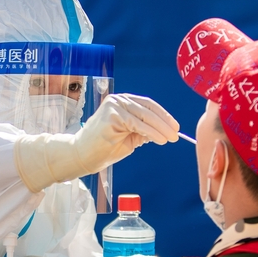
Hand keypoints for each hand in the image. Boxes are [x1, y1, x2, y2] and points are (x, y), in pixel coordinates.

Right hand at [14, 93, 179, 192]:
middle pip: (148, 109)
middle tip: (176, 135)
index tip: (175, 127)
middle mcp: (118, 100)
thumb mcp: (129, 137)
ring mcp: (114, 105)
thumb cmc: (103, 148)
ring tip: (170, 139)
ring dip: (160, 129)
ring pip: (144, 116)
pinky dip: (151, 132)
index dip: (163, 116)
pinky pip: (137, 124)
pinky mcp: (111, 114)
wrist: (81, 156)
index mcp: (122, 103)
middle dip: (165, 123)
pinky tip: (160, 140)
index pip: (147, 106)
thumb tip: (163, 130)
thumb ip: (143, 131)